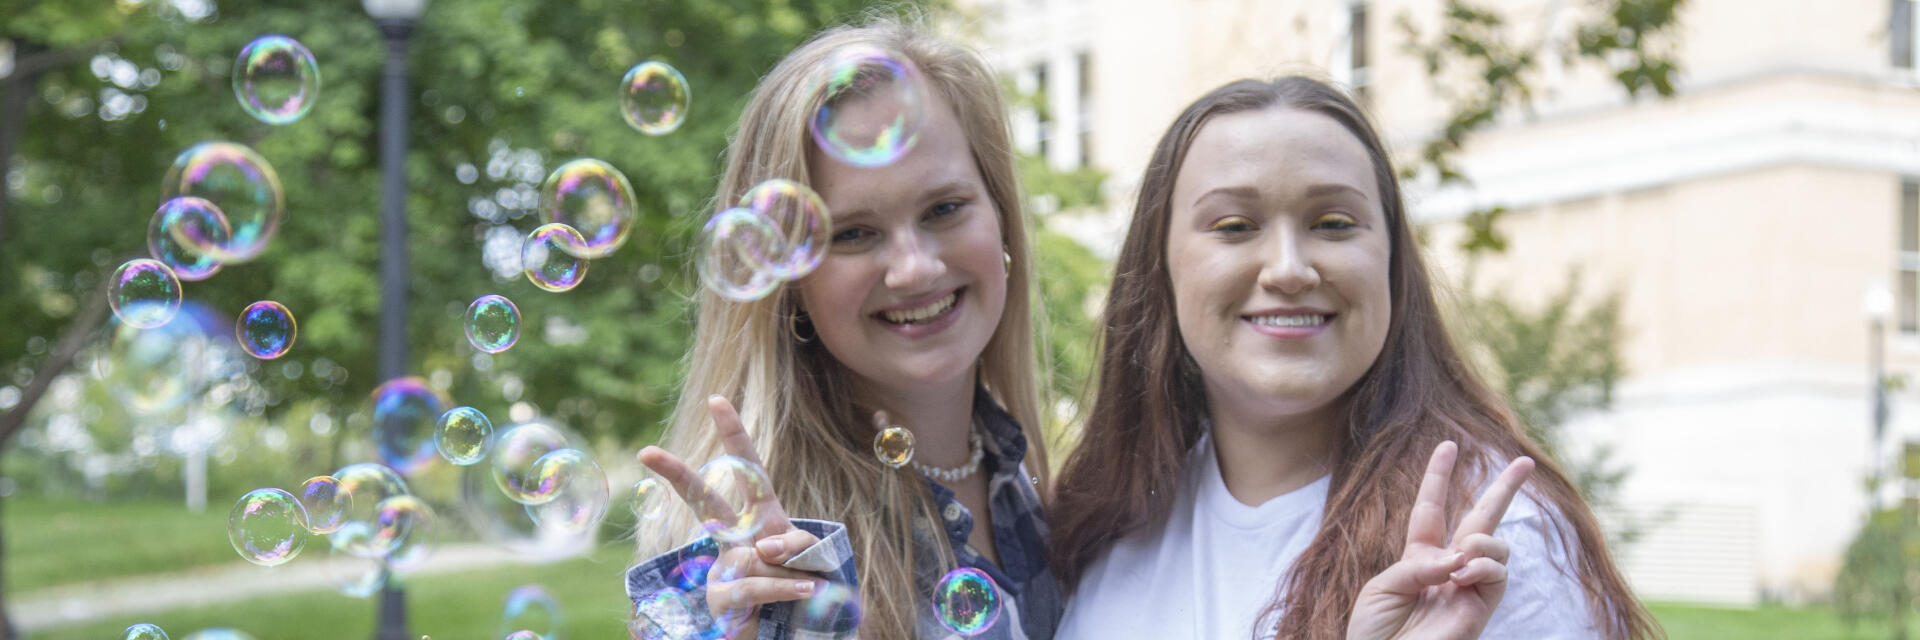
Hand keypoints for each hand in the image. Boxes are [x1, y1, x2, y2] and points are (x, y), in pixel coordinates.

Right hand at [638, 395, 823, 637]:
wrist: (786, 631)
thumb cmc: (798, 585)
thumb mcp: (807, 556)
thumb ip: (793, 544)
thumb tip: (762, 547)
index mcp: (759, 518)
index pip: (747, 469)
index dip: (733, 435)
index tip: (715, 400)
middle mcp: (733, 538)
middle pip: (703, 501)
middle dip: (676, 475)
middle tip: (647, 451)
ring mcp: (721, 568)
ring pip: (752, 554)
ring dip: (789, 572)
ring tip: (809, 584)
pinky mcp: (722, 599)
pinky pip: (757, 583)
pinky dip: (786, 586)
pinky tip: (808, 587)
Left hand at [1346, 441, 1535, 639]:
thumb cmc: (1374, 631)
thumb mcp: (1385, 586)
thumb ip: (1418, 565)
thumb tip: (1459, 558)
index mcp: (1420, 557)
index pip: (1432, 508)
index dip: (1439, 476)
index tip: (1448, 445)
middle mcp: (1449, 568)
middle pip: (1482, 519)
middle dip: (1504, 490)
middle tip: (1525, 462)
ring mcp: (1468, 587)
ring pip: (1496, 546)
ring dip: (1481, 542)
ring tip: (1461, 560)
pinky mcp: (1481, 608)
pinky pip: (1497, 574)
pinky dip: (1482, 566)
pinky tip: (1463, 575)